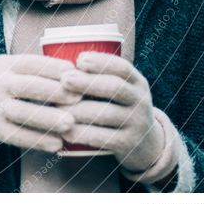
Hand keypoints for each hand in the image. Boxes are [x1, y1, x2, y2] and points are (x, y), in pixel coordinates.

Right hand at [0, 54, 80, 152]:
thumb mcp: (7, 67)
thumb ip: (34, 69)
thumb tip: (76, 74)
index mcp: (5, 64)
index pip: (32, 63)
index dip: (55, 68)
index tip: (77, 74)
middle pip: (28, 86)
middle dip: (54, 92)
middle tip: (78, 98)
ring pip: (22, 113)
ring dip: (47, 119)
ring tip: (69, 124)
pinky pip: (16, 136)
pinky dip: (37, 141)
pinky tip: (57, 145)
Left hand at [57, 52, 165, 172]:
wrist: (146, 144)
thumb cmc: (118, 108)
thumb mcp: (119, 90)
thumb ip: (98, 77)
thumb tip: (59, 67)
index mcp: (136, 82)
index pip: (122, 67)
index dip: (101, 62)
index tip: (79, 59)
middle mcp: (140, 100)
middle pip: (115, 87)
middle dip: (87, 82)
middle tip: (64, 79)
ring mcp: (137, 123)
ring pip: (107, 114)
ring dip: (79, 110)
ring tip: (57, 107)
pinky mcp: (129, 144)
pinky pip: (105, 138)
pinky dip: (83, 134)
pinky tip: (65, 132)